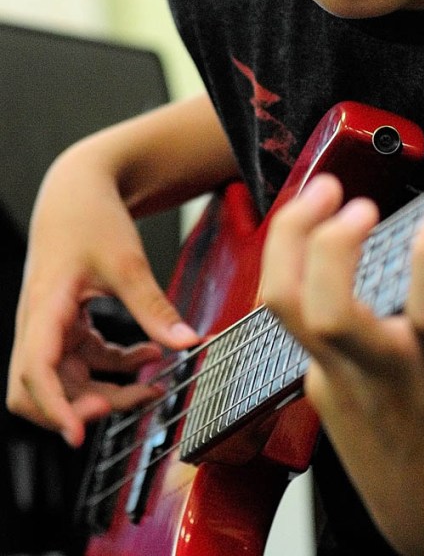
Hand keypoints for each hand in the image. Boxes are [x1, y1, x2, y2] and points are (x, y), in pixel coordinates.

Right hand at [7, 147, 198, 447]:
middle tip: (132, 401)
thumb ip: (154, 306)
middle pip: (42, 389)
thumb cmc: (92, 218)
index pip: (36, 371)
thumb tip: (187, 344)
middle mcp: (38, 324)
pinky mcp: (64, 323)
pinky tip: (147, 355)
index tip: (79, 435)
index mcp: (45, 308)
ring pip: (66, 380)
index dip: (54, 408)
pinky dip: (112, 366)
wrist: (78, 189)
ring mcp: (50, 326)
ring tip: (152, 386)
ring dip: (104, 390)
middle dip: (83, 406)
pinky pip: (83, 360)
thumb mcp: (127, 262)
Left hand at [260, 175, 423, 555]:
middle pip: (327, 311)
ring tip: (319, 198)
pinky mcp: (319, 392)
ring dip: (290, 241)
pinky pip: (304, 322)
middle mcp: (389, 380)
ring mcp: (344, 387)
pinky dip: (313, 273)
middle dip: (329, 241)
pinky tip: (340, 260)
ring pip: (288, 309)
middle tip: (356, 203)